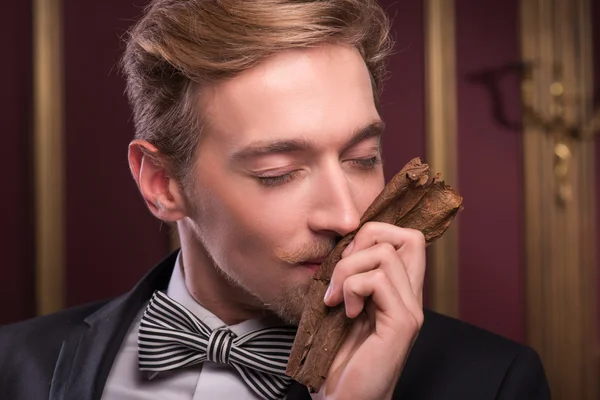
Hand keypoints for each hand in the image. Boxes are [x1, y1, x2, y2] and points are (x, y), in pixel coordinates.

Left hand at [311, 222, 425, 399]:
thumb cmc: (338, 359)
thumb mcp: (341, 307)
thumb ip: (350, 278)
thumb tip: (341, 245)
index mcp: (398, 292)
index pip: (406, 239)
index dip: (373, 234)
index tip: (345, 259)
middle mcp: (411, 297)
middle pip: (409, 237)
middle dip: (366, 239)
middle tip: (343, 270)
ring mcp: (410, 310)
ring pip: (385, 254)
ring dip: (348, 269)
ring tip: (336, 299)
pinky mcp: (402, 323)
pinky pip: (376, 280)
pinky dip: (352, 288)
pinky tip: (346, 312)